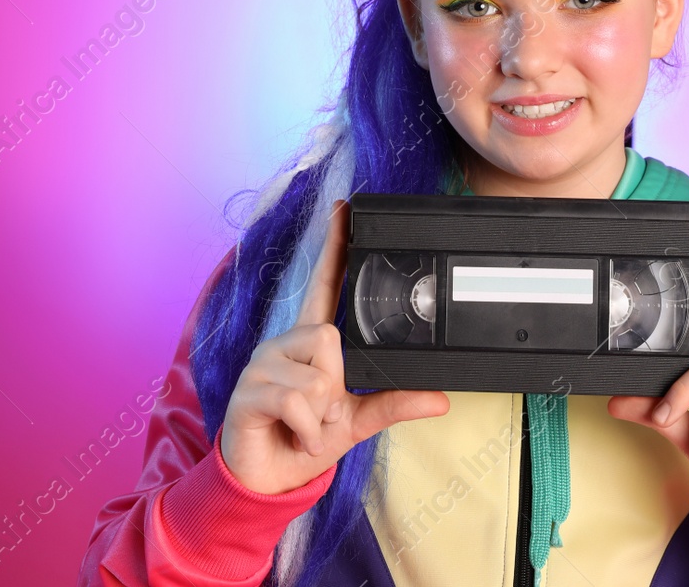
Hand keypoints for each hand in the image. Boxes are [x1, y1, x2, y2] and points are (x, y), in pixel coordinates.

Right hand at [221, 199, 450, 494]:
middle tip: (323, 411)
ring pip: (317, 376)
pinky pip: (297, 400)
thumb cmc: (305, 440)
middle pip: (330, 337)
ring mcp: (263, 363)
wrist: (268, 480)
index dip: (334, 247)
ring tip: (305, 425)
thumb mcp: (357, 422)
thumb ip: (394, 404)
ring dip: (321, 415)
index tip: (343, 209)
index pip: (323, 283)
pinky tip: (293, 433)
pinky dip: (307, 428)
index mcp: (310, 342)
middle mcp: (285, 343)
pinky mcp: (248, 389)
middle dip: (336, 385)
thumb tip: (440, 399)